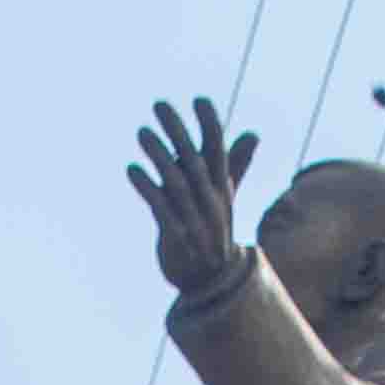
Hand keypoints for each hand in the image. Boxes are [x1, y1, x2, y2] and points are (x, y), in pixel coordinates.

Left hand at [128, 97, 259, 294]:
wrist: (211, 284)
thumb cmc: (213, 233)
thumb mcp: (225, 197)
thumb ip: (235, 163)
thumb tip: (253, 134)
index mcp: (221, 190)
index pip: (219, 151)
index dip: (211, 126)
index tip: (199, 100)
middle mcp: (210, 202)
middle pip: (194, 160)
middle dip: (177, 130)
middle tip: (159, 104)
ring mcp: (194, 221)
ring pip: (175, 182)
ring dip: (157, 155)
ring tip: (141, 131)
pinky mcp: (176, 238)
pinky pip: (160, 209)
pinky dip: (146, 188)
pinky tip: (131, 169)